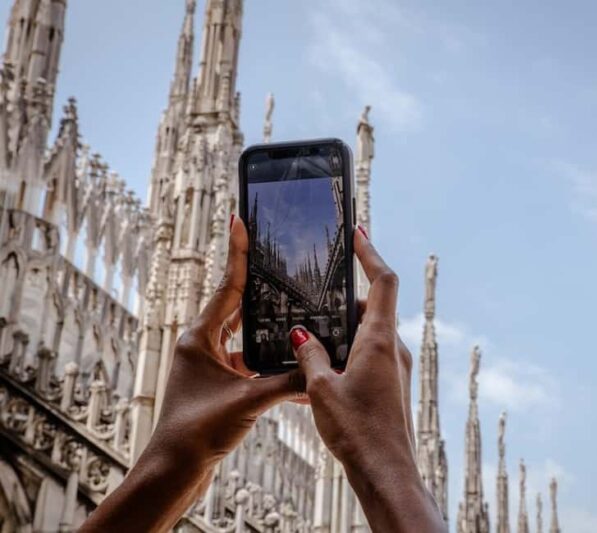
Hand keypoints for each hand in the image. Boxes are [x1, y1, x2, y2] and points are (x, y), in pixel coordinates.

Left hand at [80, 216, 302, 532]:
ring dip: (267, 327)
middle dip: (258, 286)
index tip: (239, 219)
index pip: (225, 287)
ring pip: (244, 335)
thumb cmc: (198, 432)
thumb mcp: (249, 400)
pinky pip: (247, 362)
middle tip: (279, 260)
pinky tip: (291, 364)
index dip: (236, 252)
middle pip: (236, 306)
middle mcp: (200, 345)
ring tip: (294, 308)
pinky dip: (268, 361)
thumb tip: (323, 368)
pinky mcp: (217, 384)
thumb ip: (288, 379)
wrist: (176, 470)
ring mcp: (208, 365)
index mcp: (199, 337)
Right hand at [291, 228, 445, 531]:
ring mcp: (395, 367)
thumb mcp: (321, 390)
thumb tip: (302, 335)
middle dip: (343, 299)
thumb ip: (311, 356)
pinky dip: (348, 352)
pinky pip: (370, 356)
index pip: (383, 281)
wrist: (387, 473)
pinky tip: (321, 370)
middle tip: (314, 296)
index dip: (370, 252)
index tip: (357, 231)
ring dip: (343, 330)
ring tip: (310, 336)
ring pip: (369, 334)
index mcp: (380, 340)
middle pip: (371, 308)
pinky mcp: (392, 385)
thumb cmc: (357, 431)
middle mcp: (393, 348)